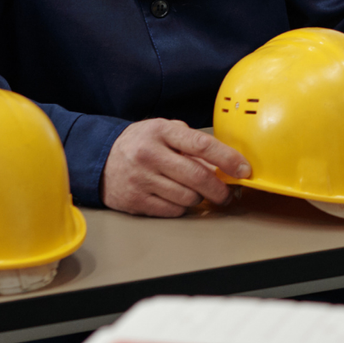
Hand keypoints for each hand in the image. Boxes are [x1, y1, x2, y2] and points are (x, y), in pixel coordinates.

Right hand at [105, 118, 252, 216]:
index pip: (202, 145)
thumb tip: (224, 164)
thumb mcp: (164, 132)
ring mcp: (140, 179)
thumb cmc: (141, 143)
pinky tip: (177, 198)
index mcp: (161, 131)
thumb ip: (191, 143)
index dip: (228, 159)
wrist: (100, 159)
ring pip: (187, 197)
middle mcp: (149, 154)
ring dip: (199, 198)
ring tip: (196, 192)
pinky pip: (172, 210)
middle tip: (227, 194)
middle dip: (220, 189)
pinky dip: (181, 207)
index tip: (244, 170)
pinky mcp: (134, 200)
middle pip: (198, 177)